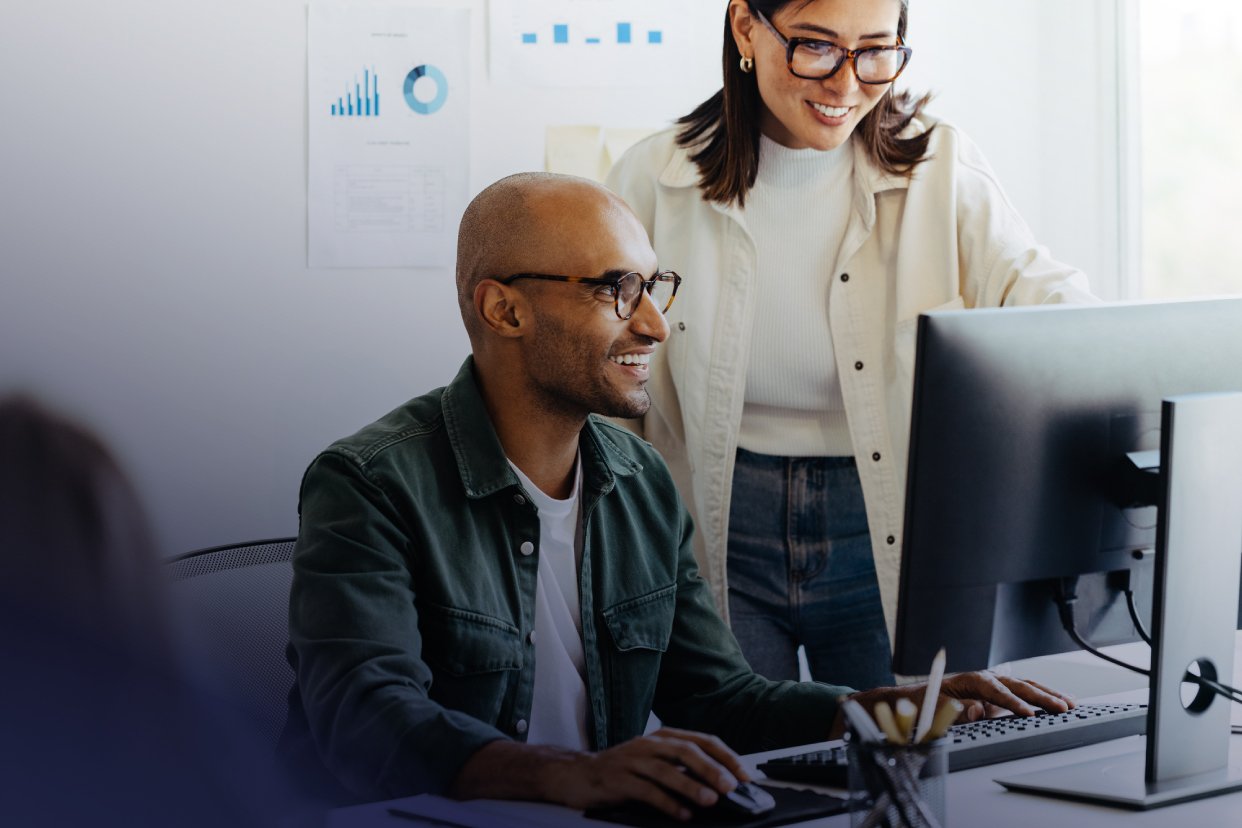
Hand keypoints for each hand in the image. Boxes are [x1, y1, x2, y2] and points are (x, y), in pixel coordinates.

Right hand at [551, 728, 748, 820]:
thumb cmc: (623, 770)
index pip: (702, 740)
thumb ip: (682, 768)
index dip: (726, 756)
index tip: (745, 775)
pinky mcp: (618, 779)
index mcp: (662, 737)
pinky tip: (681, 814)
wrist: (578, 774)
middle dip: (712, 768)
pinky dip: (667, 803)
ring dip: (691, 785)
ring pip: (666, 770)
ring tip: (709, 800)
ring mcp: (632, 760)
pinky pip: (646, 790)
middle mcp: (649, 744)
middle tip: (730, 786)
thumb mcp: (655, 762)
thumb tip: (720, 783)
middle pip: (686, 751)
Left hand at [939, 671, 1074, 720]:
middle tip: (1062, 708)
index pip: (997, 692)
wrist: (925, 697)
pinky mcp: (1002, 696)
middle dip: (1041, 696)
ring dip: (1048, 695)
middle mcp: (989, 679)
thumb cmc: (929, 701)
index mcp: (973, 680)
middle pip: (1018, 686)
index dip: (1013, 703)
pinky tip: (1062, 700)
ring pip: (1027, 687)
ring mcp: (998, 686)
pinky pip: (1026, 695)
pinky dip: (1045, 697)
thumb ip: (955, 709)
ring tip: (1070, 704)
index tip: (1028, 714)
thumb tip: (975, 712)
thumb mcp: (936, 706)